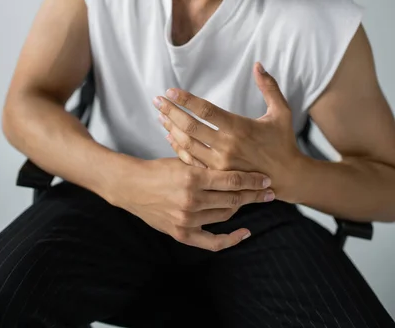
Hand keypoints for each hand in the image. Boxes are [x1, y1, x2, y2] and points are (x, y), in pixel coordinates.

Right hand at [110, 156, 272, 250]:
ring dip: (242, 208)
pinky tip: (245, 232)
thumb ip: (207, 164)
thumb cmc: (158, 169)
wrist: (132, 186)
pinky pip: (212, 242)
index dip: (252, 180)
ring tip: (254, 200)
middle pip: (233, 199)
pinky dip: (231, 239)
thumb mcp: (183, 160)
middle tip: (269, 191)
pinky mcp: (182, 233)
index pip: (232, 180)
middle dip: (254, 194)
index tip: (266, 179)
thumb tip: (236, 161)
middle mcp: (192, 200)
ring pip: (225, 216)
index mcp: (193, 177)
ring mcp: (187, 219)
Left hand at [152, 62, 303, 201]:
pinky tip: (170, 136)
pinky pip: (192, 161)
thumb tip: (258, 64)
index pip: (206, 111)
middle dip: (171, 112)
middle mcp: (227, 146)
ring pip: (187, 145)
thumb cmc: (284, 142)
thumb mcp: (282, 112)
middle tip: (157, 101)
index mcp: (239, 128)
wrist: (288, 178)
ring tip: (161, 116)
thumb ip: (269, 87)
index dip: (186, 100)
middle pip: (191, 127)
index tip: (170, 91)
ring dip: (172, 129)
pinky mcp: (218, 176)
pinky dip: (178, 148)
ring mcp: (220, 164)